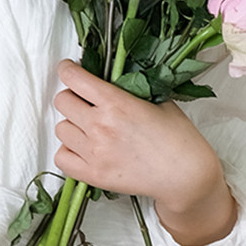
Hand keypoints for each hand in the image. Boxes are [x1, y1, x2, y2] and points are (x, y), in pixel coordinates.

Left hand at [52, 60, 237, 245]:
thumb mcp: (157, 100)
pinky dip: (68, 151)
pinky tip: (82, 148)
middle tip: (83, 101)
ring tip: (87, 128)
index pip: (74, 78)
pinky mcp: (93, 175)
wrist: (184, 176)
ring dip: (71, 125)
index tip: (69, 70)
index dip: (68, 70)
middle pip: (62, 102)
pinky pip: (61, 158)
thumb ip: (129, 88)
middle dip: (71, 97)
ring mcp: (94, 153)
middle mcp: (101, 126)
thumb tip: (109, 77)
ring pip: (60, 129)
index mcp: (116, 103)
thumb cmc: (177, 139)